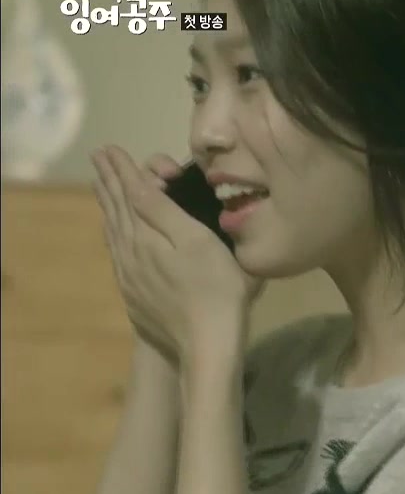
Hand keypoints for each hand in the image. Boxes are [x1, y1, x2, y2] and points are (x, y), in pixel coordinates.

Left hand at [91, 146, 261, 362]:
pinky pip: (117, 254)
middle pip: (117, 210)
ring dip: (108, 206)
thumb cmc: (216, 288)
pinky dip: (112, 233)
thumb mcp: (196, 242)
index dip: (122, 170)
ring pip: (114, 232)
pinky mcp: (135, 296)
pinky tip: (113, 233)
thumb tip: (135, 184)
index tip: (109, 149)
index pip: (131, 194)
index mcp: (147, 235)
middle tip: (100, 159)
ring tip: (101, 187)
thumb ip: (163, 212)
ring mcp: (130, 276)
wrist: (205, 344)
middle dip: (109, 182)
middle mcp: (131, 252)